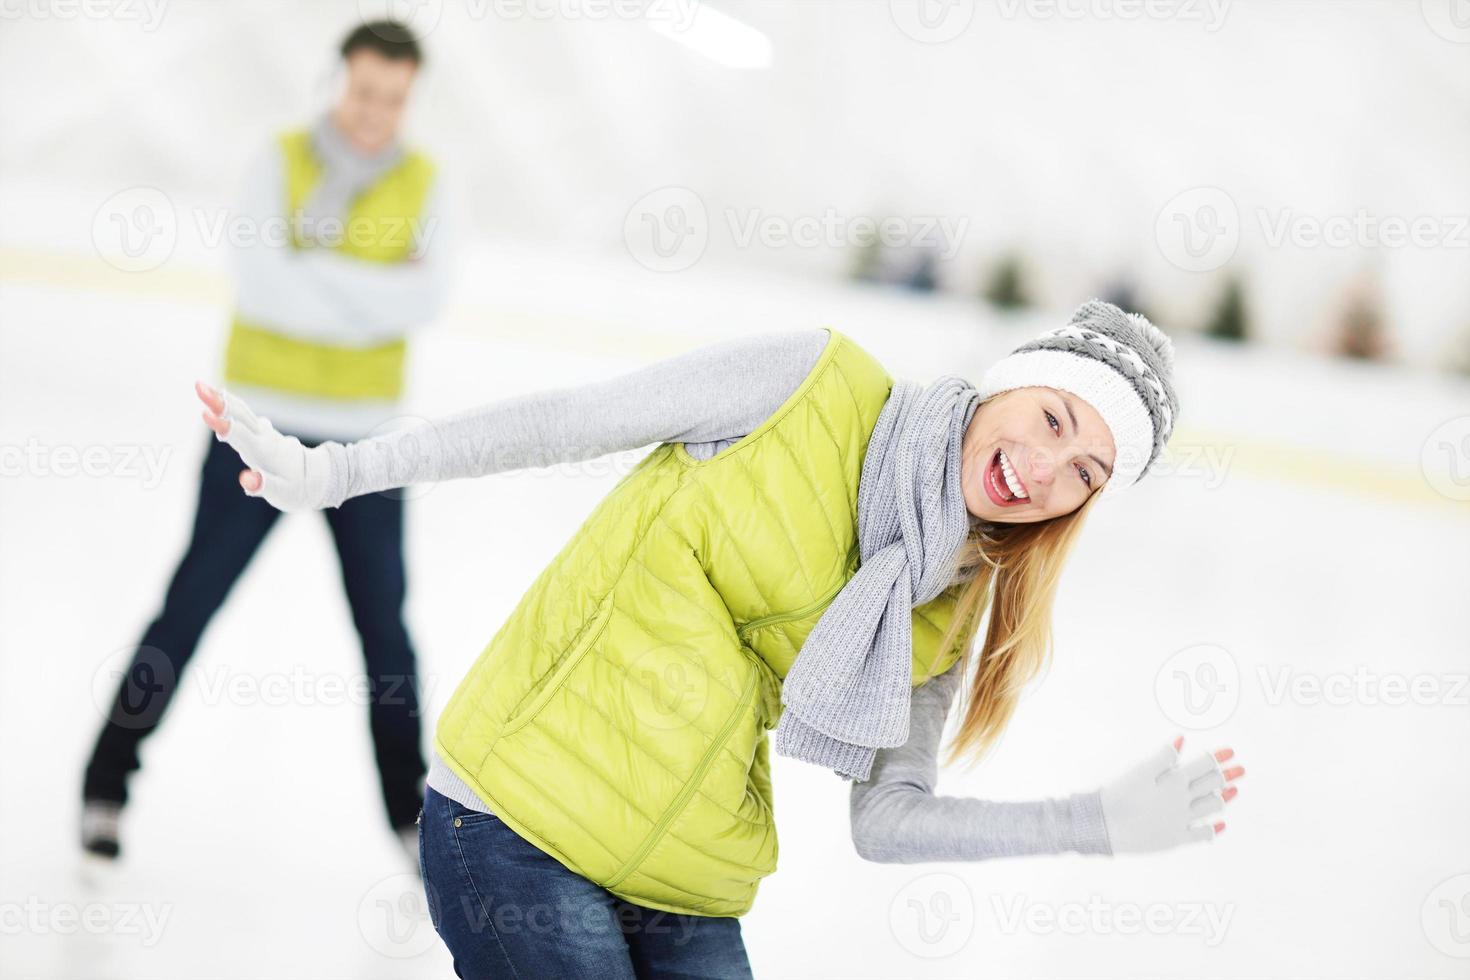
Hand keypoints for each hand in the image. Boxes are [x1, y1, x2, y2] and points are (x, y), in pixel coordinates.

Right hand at [196, 381, 331, 511]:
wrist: (318, 478)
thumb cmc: (297, 489)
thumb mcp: (282, 493)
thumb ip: (263, 486)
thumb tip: (246, 481)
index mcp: (264, 452)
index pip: (241, 436)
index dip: (224, 426)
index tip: (206, 413)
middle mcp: (263, 438)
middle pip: (239, 417)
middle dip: (218, 402)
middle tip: (198, 386)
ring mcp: (264, 434)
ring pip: (243, 413)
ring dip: (224, 400)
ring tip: (204, 387)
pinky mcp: (264, 433)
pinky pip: (247, 416)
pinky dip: (233, 406)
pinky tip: (224, 398)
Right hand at [1097, 735, 1244, 854]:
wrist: (1105, 825)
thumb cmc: (1119, 795)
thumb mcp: (1139, 770)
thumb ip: (1163, 757)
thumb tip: (1181, 741)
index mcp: (1174, 781)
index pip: (1202, 765)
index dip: (1218, 757)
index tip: (1231, 751)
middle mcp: (1182, 800)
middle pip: (1211, 785)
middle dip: (1227, 775)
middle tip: (1241, 769)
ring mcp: (1181, 821)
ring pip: (1210, 807)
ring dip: (1224, 798)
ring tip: (1234, 791)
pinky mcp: (1175, 838)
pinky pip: (1201, 834)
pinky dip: (1213, 829)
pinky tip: (1220, 826)